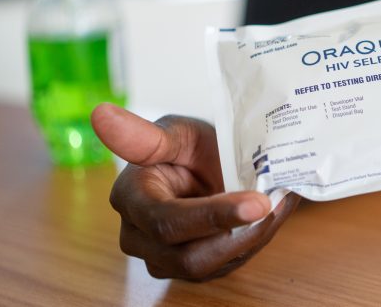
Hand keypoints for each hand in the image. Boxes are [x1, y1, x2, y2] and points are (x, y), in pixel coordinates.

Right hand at [91, 104, 298, 279]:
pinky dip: (254, 241)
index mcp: (130, 198)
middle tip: (276, 204)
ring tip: (279, 204)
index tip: (258, 202)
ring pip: (211, 266)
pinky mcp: (192, 268)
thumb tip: (100, 113)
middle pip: (189, 256)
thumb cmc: (191, 145)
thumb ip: (144, 135)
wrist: (212, 163)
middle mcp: (139, 236)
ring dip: (252, 238)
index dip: (213, 216)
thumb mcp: (175, 132)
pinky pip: (225, 265)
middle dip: (239, 234)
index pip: (167, 221)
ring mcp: (164, 258)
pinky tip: (272, 214)